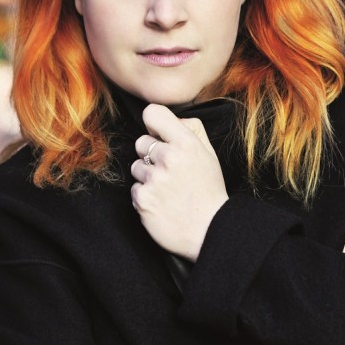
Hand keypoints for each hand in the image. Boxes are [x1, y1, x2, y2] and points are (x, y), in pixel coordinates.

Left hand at [131, 104, 228, 260]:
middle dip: (151, 154)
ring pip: (136, 166)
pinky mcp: (142, 199)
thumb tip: (173, 119)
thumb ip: (192, 130)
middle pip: (141, 142)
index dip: (153, 123)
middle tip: (169, 171)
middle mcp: (169, 158)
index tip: (158, 134)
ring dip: (147, 176)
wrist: (209, 231)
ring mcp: (154, 179)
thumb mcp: (209, 155)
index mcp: (186, 143)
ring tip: (167, 189)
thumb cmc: (209, 191)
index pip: (153, 113)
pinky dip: (145, 195)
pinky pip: (135, 188)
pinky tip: (162, 203)